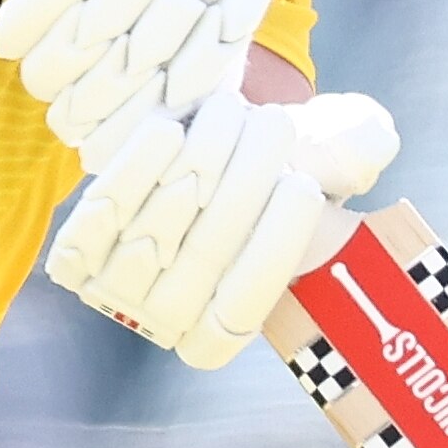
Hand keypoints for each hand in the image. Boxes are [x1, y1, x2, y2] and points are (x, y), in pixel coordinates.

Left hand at [49, 91, 399, 366]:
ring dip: (200, 164)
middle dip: (246, 186)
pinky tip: (169, 131)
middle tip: (277, 125)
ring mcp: (114, 293)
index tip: (304, 186)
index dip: (275, 251)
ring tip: (234, 112)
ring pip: (158, 231)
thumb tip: (369, 140)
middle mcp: (164, 325)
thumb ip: (357, 148)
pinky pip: (105, 216)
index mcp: (221, 335)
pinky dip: (135, 172)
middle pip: (205, 262)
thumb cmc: (277, 159)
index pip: (242, 314)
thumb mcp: (334, 154)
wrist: (199, 146)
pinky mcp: (79, 249)